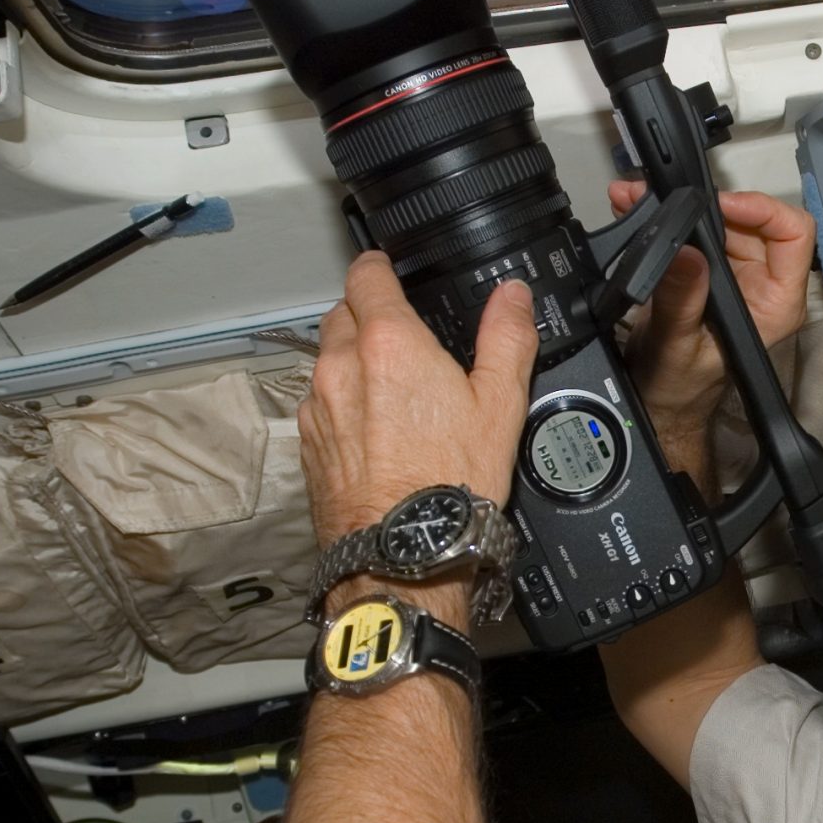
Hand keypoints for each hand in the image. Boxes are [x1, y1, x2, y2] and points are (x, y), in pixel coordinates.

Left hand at [299, 254, 536, 549]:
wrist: (404, 553)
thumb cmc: (450, 482)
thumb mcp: (500, 405)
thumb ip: (506, 339)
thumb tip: (512, 297)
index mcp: (388, 342)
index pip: (365, 275)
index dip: (379, 269)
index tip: (390, 273)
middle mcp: (341, 366)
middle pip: (342, 315)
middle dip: (366, 316)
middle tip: (402, 339)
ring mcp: (318, 406)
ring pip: (328, 361)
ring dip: (352, 363)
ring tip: (392, 392)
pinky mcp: (309, 443)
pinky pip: (321, 405)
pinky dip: (342, 406)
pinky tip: (374, 432)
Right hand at [609, 182, 814, 437]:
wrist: (658, 401)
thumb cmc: (679, 388)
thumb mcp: (677, 346)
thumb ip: (682, 301)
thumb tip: (685, 254)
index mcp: (775, 303)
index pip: (794, 236)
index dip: (763, 211)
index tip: (721, 205)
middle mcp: (762, 284)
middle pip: (751, 220)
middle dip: (706, 204)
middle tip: (665, 197)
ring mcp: (736, 276)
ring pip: (719, 221)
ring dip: (680, 209)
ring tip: (636, 198)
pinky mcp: (708, 271)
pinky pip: (694, 233)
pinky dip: (666, 219)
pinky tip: (634, 209)